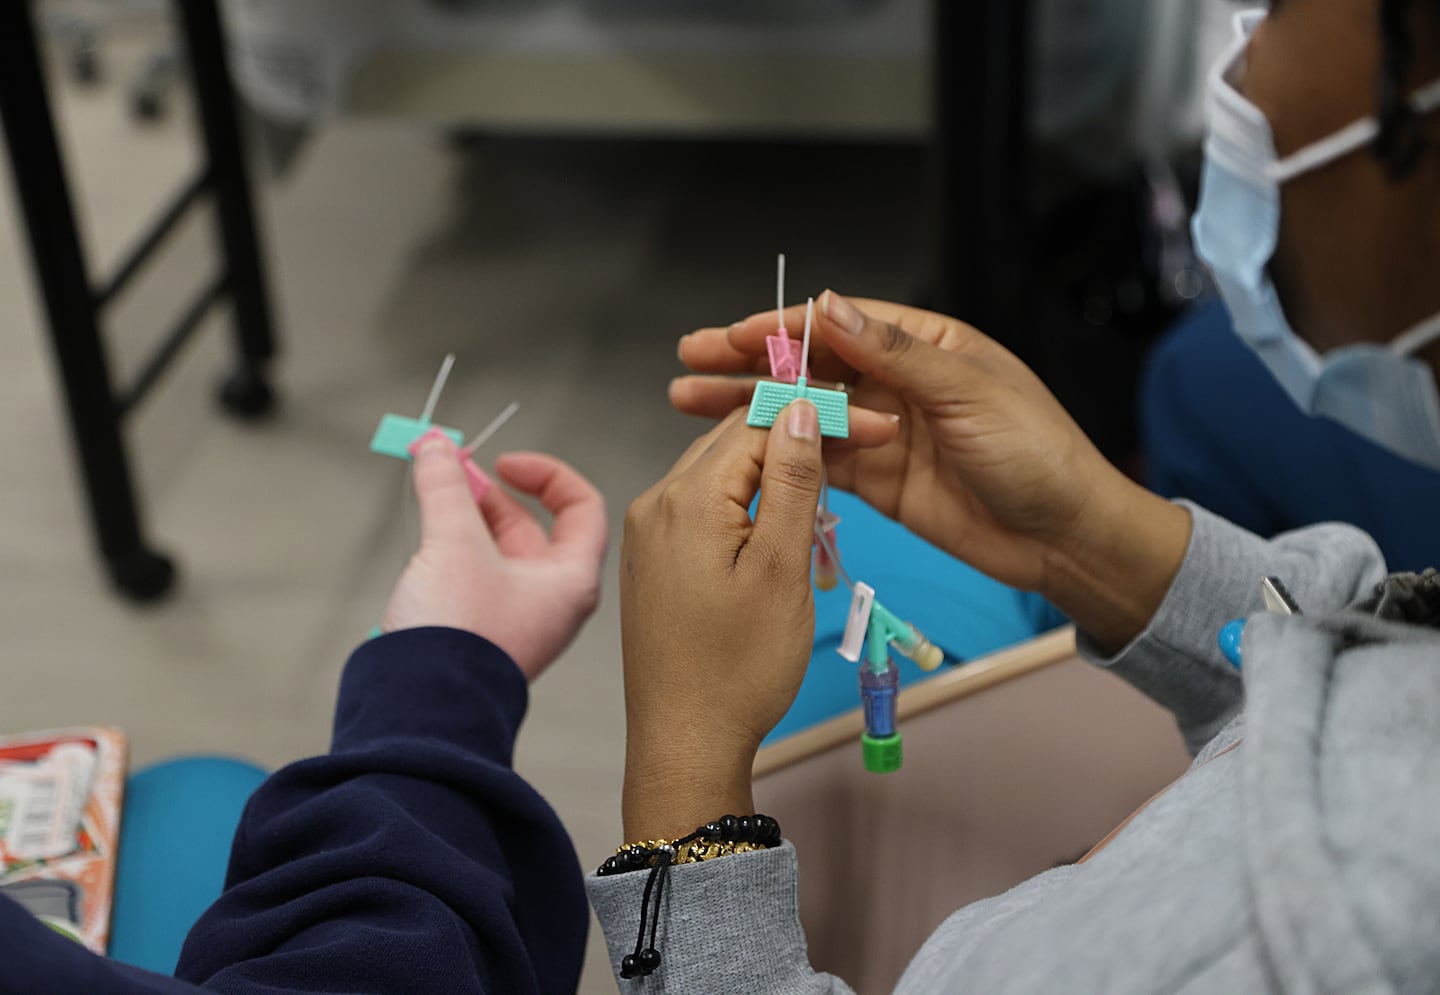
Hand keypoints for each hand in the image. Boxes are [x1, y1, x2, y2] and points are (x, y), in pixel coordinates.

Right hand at [382, 433, 607, 681]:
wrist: (422, 709)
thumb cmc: (460, 636)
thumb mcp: (454, 543)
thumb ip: (446, 487)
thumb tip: (435, 446)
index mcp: (571, 581)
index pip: (583, 508)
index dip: (546, 474)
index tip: (502, 463)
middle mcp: (551, 601)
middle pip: (532, 527)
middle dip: (489, 495)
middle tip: (451, 475)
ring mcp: (516, 619)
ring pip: (498, 551)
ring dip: (467, 519)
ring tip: (433, 499)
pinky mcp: (481, 632)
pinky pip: (474, 577)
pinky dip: (454, 550)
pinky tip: (426, 541)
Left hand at [620, 403, 823, 839]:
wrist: (684, 744)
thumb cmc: (739, 667)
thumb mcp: (781, 569)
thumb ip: (792, 482)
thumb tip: (801, 409)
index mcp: (685, 498)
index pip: (757, 424)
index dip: (819, 418)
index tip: (874, 429)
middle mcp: (655, 503)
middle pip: (734, 443)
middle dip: (797, 442)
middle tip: (861, 454)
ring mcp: (648, 533)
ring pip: (719, 475)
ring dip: (773, 478)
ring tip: (824, 507)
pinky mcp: (652, 561)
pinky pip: (703, 509)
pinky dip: (745, 509)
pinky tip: (778, 535)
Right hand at [671, 291, 1190, 648]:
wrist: (1066, 537)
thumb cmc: (1035, 452)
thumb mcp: (968, 394)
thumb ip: (895, 356)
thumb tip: (829, 307)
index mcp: (926, 344)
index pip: (839, 325)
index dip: (781, 328)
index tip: (729, 335)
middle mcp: (899, 382)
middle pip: (810, 367)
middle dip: (748, 364)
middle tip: (690, 361)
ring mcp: (885, 432)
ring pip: (804, 414)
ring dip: (750, 409)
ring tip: (689, 403)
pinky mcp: (879, 480)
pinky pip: (819, 461)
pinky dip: (779, 454)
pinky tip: (737, 451)